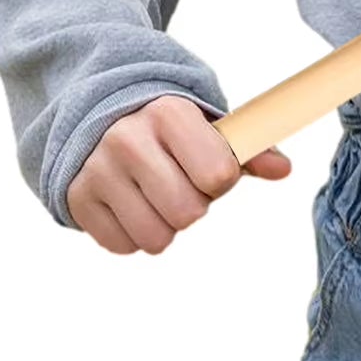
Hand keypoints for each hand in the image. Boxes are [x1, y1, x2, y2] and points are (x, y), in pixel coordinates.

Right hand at [67, 93, 290, 254]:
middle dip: (195, 206)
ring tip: (159, 196)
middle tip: (183, 184)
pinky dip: (135, 234)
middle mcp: (128, 140)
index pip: (218, 175)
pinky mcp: (77, 200)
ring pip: (156, 238)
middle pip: (188, 212)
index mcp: (169, 114)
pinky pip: (124, 247)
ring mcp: (98, 171)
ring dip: (166, 226)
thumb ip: (249, 149)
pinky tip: (133, 205)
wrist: (103, 115)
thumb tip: (283, 169)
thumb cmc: (171, 128)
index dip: (222, 180)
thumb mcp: (208, 127)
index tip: (210, 168)